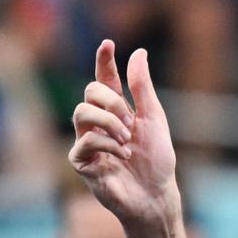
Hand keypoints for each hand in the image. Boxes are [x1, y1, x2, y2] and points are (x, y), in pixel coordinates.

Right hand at [69, 39, 179, 228]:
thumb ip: (142, 88)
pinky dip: (108, 145)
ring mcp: (88, 141)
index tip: (108, 43)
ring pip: (80, 112)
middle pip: (90, 91)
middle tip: (131, 121)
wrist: (156, 194)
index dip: (105, 61)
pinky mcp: (82, 162)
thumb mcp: (153, 118)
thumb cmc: (156, 160)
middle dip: (112, 101)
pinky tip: (123, 156)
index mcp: (117, 110)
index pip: (105, 79)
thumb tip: (138, 52)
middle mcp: (99, 123)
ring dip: (108, 121)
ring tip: (127, 139)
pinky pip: (85, 141)